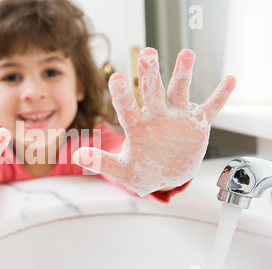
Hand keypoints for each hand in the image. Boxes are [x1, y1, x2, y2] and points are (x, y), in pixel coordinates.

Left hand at [73, 48, 235, 195]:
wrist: (167, 176)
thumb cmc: (143, 172)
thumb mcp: (123, 171)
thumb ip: (102, 163)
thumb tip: (76, 155)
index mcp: (138, 127)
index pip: (127, 108)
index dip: (121, 94)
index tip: (114, 77)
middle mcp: (156, 117)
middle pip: (152, 91)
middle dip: (150, 74)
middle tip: (146, 54)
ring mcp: (177, 118)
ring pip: (179, 91)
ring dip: (182, 74)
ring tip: (186, 54)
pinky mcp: (197, 125)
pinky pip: (210, 108)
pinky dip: (220, 96)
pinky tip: (229, 80)